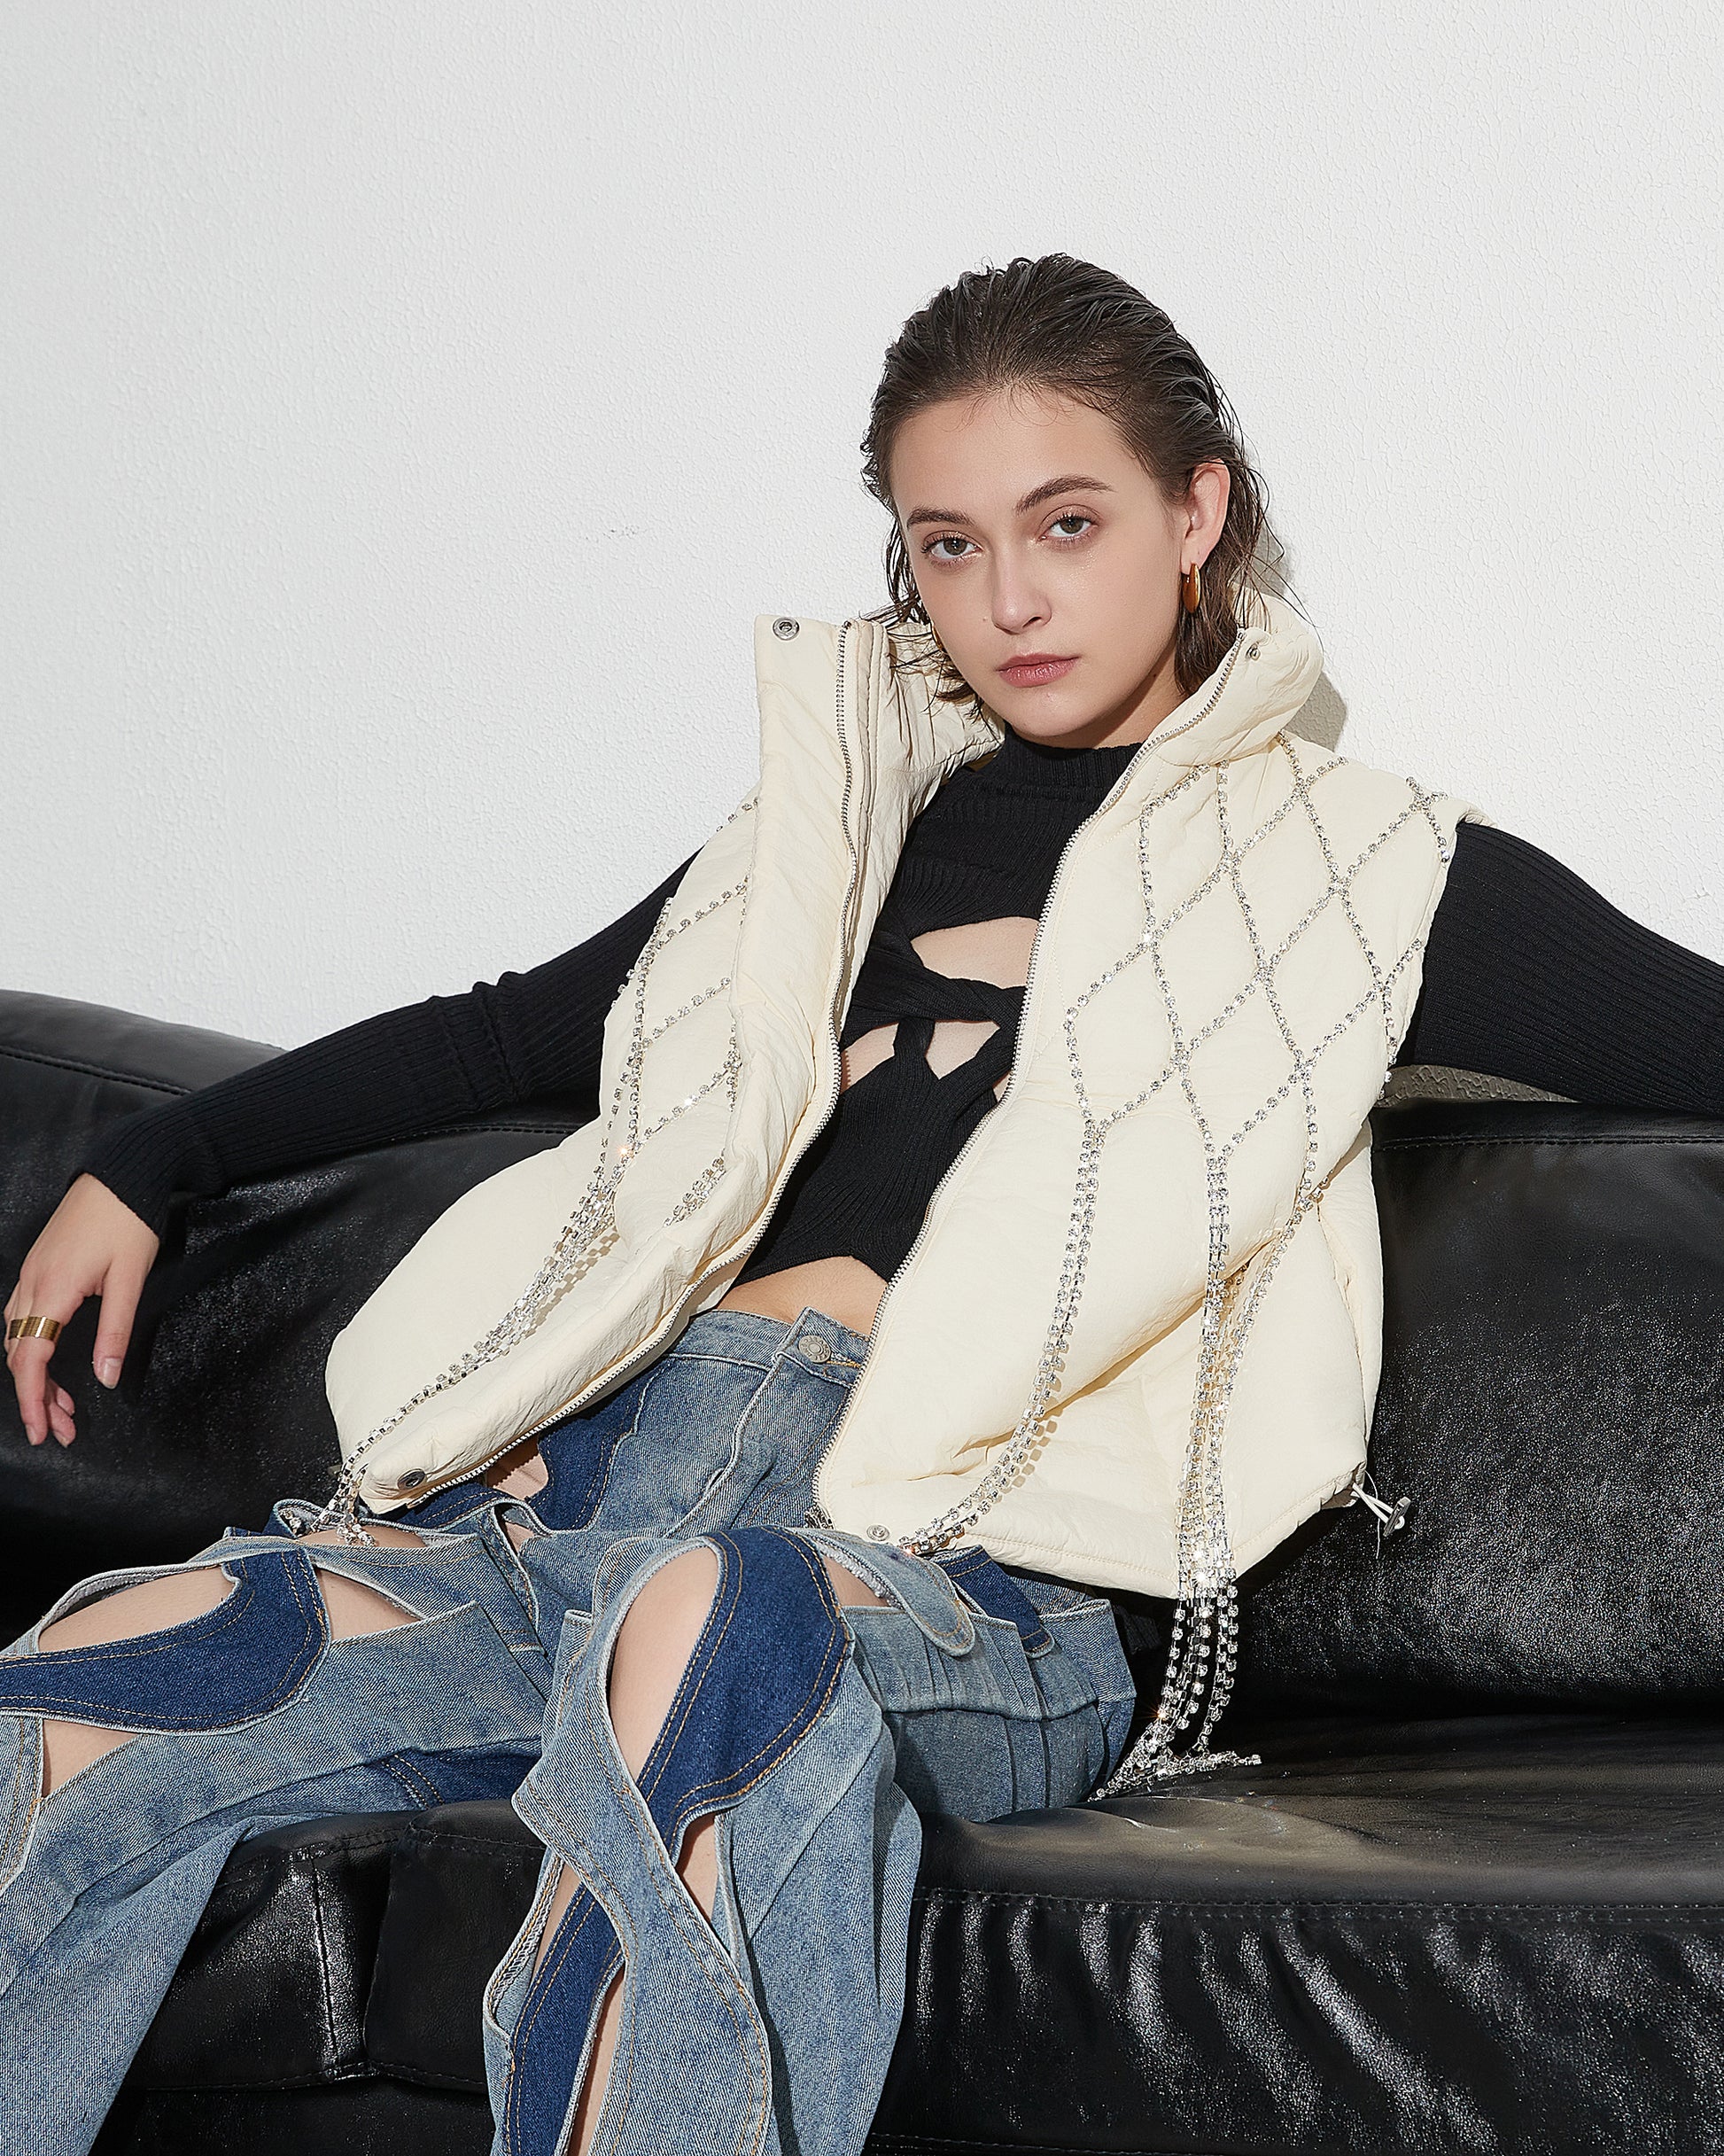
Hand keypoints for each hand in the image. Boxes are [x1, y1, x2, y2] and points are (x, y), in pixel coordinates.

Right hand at [4, 1174, 159, 1446]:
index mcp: (53, 1289)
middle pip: (19, 1353)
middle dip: (36, 1396)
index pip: (30, 1358)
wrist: (121, 1172)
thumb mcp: (130, 1280)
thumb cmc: (130, 1222)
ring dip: (33, 1373)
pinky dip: (30, 1345)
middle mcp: (31, 1283)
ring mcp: (30, 1272)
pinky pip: (20, 1315)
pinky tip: (48, 1360)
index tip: (43, 1432)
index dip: (33, 1400)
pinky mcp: (37, 1265)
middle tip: (61, 1430)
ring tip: (62, 1405)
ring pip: (16, 1336)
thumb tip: (107, 1378)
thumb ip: (116, 1332)